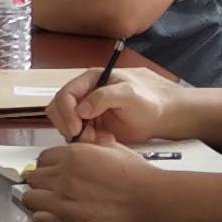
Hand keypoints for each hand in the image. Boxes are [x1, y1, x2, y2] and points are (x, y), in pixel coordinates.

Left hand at [10, 139, 156, 221]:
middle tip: (55, 185)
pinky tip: (55, 213)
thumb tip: (75, 148)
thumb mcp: (109, 147)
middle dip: (43, 180)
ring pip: (30, 197)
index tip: (56, 169)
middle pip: (33, 177)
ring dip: (39, 197)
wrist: (149, 199)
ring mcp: (63, 201)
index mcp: (72, 156)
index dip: (50, 164)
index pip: (42, 158)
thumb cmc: (135, 174)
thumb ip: (85, 146)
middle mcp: (63, 177)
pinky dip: (44, 216)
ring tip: (52, 199)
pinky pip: (40, 218)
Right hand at [49, 66, 179, 147]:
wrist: (163, 115)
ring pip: (67, 124)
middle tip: (85, 138)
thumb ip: (104, 97)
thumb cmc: (149, 100)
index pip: (65, 94)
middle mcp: (85, 94)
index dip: (66, 112)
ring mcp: (87, 111)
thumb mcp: (129, 94)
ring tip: (101, 139)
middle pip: (59, 109)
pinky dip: (88, 141)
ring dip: (79, 135)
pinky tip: (106, 140)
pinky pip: (80, 135)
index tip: (75, 129)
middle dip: (68, 125)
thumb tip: (81, 109)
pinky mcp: (93, 126)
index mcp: (90, 80)